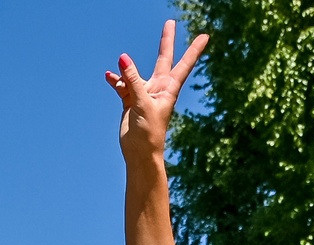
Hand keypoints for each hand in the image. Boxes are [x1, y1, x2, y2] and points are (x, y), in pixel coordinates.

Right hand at [109, 20, 208, 157]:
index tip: (205, 36)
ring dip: (126, 70)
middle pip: (163, 58)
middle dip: (166, 41)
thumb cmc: (149, 132)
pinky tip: (108, 76)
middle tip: (171, 22)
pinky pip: (122, 85)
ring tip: (118, 69)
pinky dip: (116, 80)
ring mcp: (144, 93)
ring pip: (135, 73)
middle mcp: (158, 88)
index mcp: (168, 88)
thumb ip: (132, 79)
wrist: (140, 153)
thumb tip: (123, 58)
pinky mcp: (131, 101)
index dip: (194, 50)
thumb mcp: (141, 102)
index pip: (184, 63)